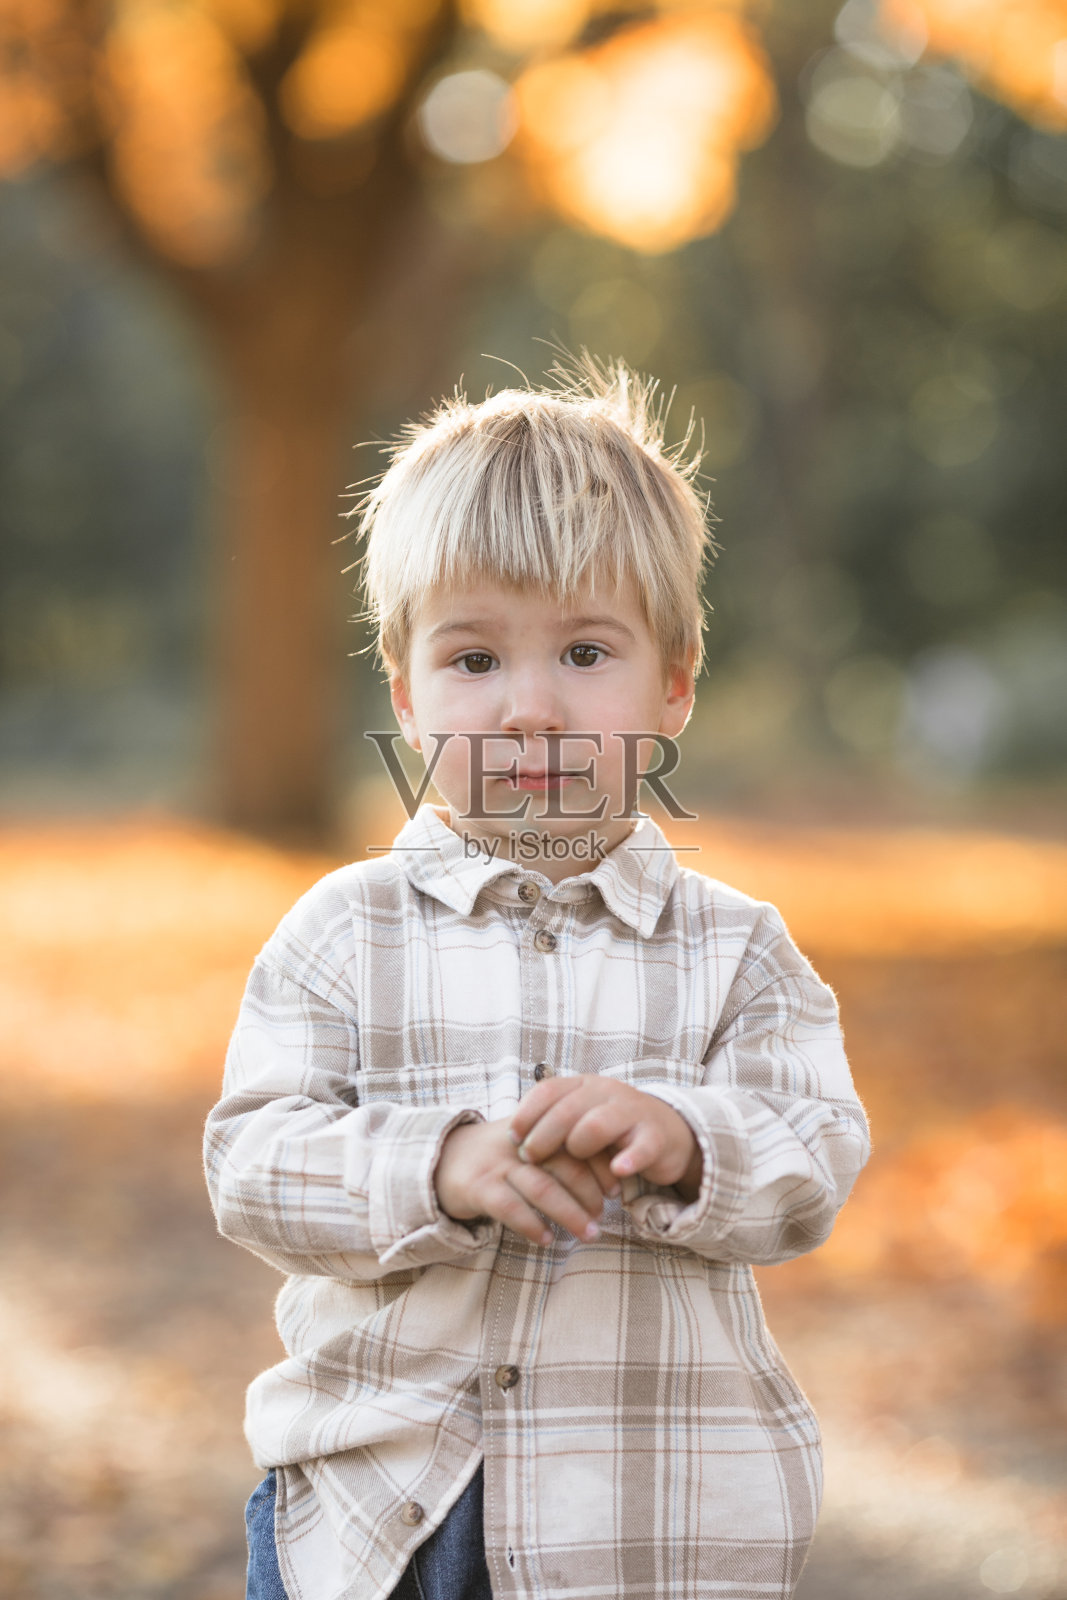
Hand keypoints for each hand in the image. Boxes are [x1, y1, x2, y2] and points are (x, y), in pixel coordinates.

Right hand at [435, 1117, 617, 1246]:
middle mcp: (519, 1144)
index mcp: (536, 1129)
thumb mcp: (528, 1144)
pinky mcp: (477, 1187)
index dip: (600, 1166)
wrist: (442, 1159)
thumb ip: (560, 1152)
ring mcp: (497, 1164)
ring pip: (541, 1188)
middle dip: (589, 1194)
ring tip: (587, 1234)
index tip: (615, 1190)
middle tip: (603, 1218)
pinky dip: (531, 1224)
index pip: (576, 1143)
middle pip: (564, 1165)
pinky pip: (509, 1207)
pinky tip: (546, 1239)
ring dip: (569, 1214)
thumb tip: (609, 1178)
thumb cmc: (499, 1159)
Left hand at [509, 1076, 702, 1200]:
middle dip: (543, 1136)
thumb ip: (553, 1121)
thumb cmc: (612, 1129)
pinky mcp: (655, 1137)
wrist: (668, 1132)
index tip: (512, 1137)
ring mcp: (632, 1113)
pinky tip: (617, 1171)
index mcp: (584, 1085)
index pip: (548, 1090)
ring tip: (574, 1164)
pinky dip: (629, 1159)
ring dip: (579, 1146)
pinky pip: (641, 1147)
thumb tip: (514, 1139)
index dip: (526, 1114)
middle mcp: (607, 1093)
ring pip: (597, 1125)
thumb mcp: (581, 1117)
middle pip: (567, 1109)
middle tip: (530, 1158)